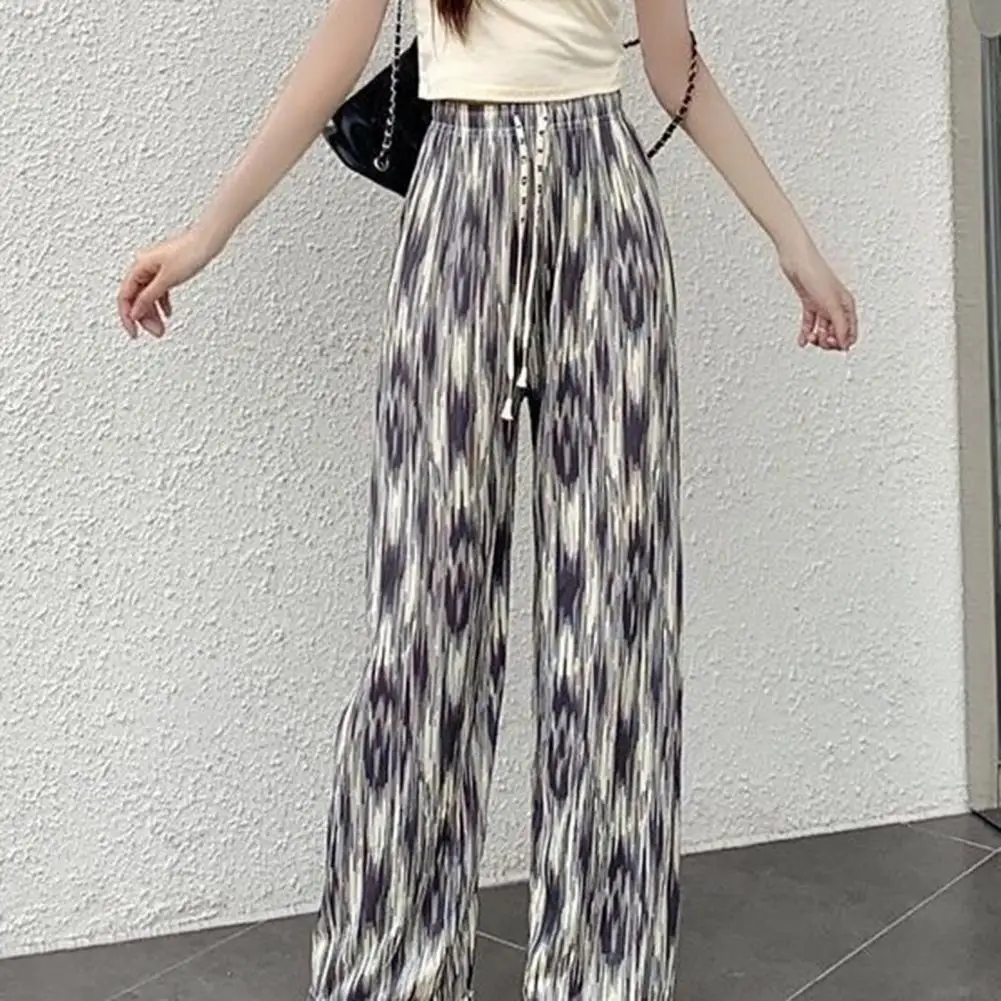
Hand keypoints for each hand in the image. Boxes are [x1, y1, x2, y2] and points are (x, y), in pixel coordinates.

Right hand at [117, 223, 223, 338]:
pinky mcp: (166, 271)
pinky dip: (161, 303)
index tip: (134, 332)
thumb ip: (149, 297)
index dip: (128, 317)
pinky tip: (167, 313)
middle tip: (155, 332)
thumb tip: (135, 312)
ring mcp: (155, 269)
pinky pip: (158, 291)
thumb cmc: (189, 253)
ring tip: (161, 328)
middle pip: (136, 298)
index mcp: (138, 267)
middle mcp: (143, 267)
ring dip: (153, 313)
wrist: (206, 243)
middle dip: (144, 318)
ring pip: (147, 296)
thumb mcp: (166, 280)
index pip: (125, 296)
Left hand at [778, 235, 857, 351]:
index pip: (850, 331)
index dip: (843, 342)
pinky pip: (809, 324)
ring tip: (809, 338)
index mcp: (847, 305)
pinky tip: (802, 341)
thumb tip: (844, 343)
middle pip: (836, 333)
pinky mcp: (809, 304)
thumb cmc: (816, 275)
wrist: (797, 262)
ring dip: (817, 338)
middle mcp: (836, 306)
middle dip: (828, 340)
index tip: (833, 345)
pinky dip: (806, 333)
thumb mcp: (831, 304)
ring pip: (823, 330)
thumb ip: (839, 324)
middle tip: (820, 340)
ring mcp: (822, 306)